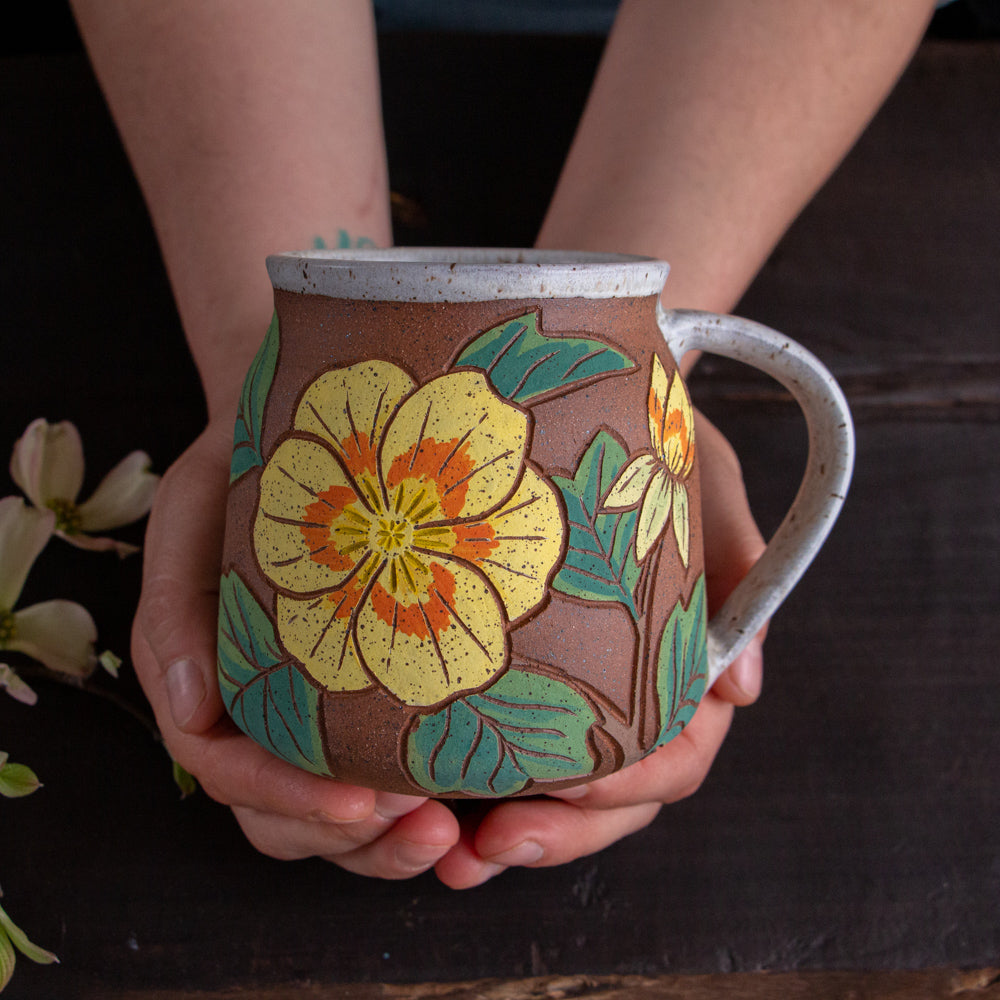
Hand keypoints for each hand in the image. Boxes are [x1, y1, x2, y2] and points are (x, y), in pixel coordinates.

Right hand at [131, 421, 460, 876]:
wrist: (308, 433)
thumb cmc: (241, 467)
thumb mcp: (189, 512)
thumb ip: (173, 610)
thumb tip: (191, 710)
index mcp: (199, 676)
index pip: (225, 768)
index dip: (285, 797)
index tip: (358, 804)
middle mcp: (250, 710)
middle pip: (280, 817)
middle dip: (348, 839)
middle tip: (423, 825)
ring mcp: (306, 712)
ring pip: (331, 817)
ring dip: (386, 842)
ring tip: (449, 830)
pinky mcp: (360, 702)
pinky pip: (378, 775)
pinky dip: (414, 804)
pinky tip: (464, 801)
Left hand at [433, 410, 766, 888]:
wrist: (571, 403)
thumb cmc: (645, 436)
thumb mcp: (697, 479)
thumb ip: (733, 562)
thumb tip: (745, 691)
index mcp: (683, 667)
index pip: (676, 753)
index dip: (636, 778)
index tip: (584, 780)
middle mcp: (623, 698)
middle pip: (609, 800)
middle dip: (560, 831)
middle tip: (496, 843)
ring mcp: (564, 702)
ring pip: (548, 800)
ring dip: (503, 835)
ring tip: (450, 853)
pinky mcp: (504, 691)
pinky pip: (488, 763)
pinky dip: (460, 799)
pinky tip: (416, 815)